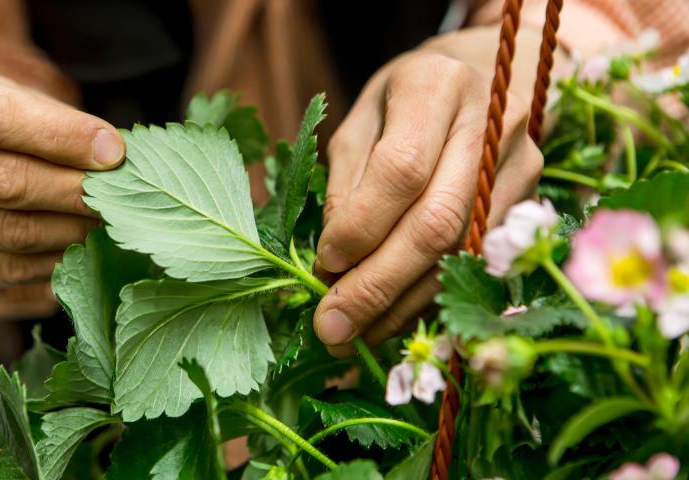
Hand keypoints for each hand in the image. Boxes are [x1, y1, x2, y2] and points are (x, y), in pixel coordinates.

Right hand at [0, 64, 124, 328]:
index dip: (63, 139)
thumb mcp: (31, 103)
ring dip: (70, 235)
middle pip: (3, 184)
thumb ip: (65, 127)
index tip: (113, 153)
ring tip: (109, 227)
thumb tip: (113, 160)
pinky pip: (5, 277)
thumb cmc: (7, 125)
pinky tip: (84, 258)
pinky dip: (53, 270)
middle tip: (120, 200)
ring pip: (8, 236)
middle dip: (73, 194)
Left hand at [313, 52, 542, 355]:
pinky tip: (395, 319)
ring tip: (356, 336)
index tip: (324, 265)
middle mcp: (491, 123)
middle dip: (378, 286)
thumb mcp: (361, 122)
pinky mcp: (534, 202)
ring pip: (462, 255)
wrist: (483, 77)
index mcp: (436, 86)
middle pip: (437, 223)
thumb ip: (346, 184)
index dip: (362, 227)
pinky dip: (432, 299)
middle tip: (333, 329)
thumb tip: (334, 263)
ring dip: (404, 306)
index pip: (401, 170)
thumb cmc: (405, 101)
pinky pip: (478, 264)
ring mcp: (521, 165)